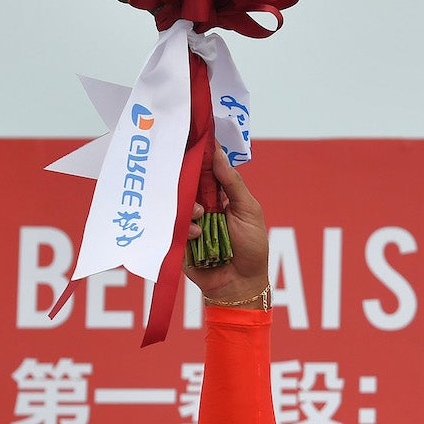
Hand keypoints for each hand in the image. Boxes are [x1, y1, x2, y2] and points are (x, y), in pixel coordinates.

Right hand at [183, 147, 269, 304]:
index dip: (198, 155)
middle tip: (193, 179)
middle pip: (186, 182)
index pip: (205, 168)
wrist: (240, 285)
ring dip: (190, 206)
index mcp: (219, 194)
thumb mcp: (249, 210)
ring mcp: (188, 221)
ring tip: (203, 216)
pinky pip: (171, 225)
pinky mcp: (178, 238)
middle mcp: (201, 204)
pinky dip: (186, 227)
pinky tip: (198, 235)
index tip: (191, 138)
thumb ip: (233, 183)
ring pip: (177, 202)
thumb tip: (218, 154)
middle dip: (188, 179)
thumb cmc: (251, 249)